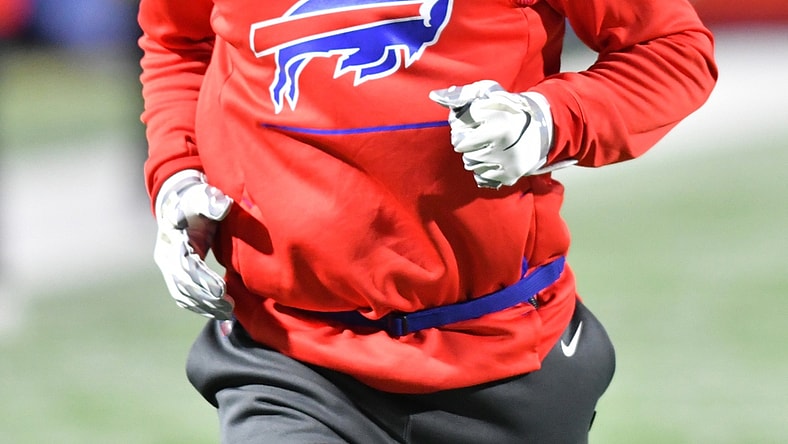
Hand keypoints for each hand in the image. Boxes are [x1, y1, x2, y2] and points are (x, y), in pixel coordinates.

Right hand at [153, 169, 233, 319]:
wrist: (180, 203)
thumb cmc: (196, 201)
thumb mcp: (203, 198)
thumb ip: (211, 203)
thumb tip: (222, 206)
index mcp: (173, 239)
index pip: (186, 264)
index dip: (202, 278)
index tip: (221, 290)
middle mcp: (166, 256)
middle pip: (183, 284)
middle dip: (205, 297)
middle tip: (228, 306)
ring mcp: (168, 267)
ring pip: (182, 294)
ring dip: (203, 306)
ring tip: (227, 312)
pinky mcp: (175, 274)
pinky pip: (184, 296)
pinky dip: (199, 306)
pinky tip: (218, 312)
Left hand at [430, 80, 570, 188]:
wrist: (542, 126)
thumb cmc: (507, 108)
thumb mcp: (487, 94)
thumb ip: (460, 95)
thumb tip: (434, 96)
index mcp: (499, 121)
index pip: (459, 129)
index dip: (462, 124)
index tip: (474, 121)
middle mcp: (505, 143)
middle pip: (462, 149)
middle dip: (467, 141)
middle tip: (481, 135)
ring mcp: (509, 162)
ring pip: (470, 164)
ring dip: (474, 155)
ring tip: (488, 146)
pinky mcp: (511, 176)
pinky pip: (481, 177)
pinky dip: (483, 169)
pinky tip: (494, 159)